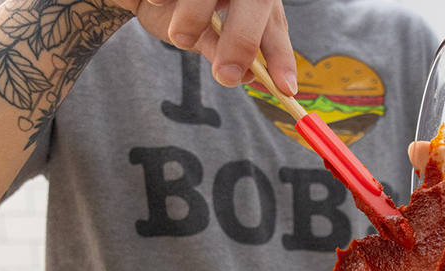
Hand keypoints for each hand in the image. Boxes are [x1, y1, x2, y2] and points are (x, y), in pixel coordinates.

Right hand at [108, 0, 296, 91]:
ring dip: (194, 21)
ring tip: (180, 37)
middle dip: (243, 42)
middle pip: (257, 2)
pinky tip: (159, 3)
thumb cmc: (176, 11)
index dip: (282, 56)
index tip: (286, 88)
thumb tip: (245, 75)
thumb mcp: (201, 34)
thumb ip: (221, 50)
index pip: (275, 25)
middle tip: (225, 75)